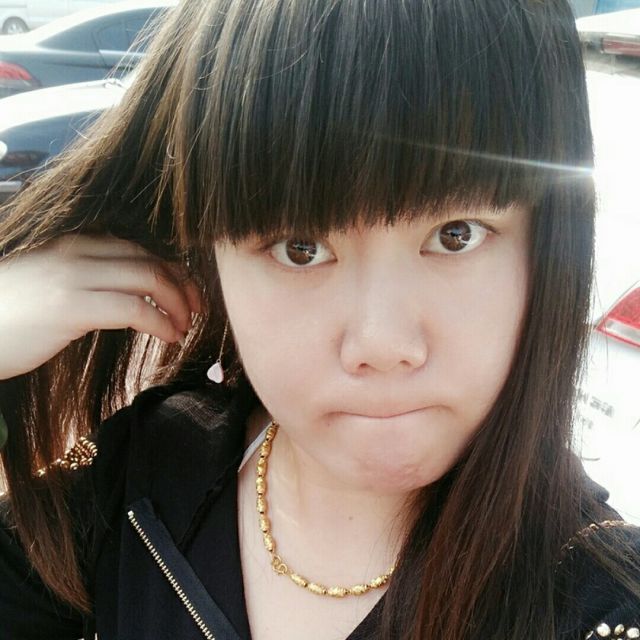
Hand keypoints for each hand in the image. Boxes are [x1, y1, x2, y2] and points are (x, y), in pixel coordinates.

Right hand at [0, 233, 202, 380]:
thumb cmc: (9, 316)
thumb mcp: (52, 286)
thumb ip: (89, 281)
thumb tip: (131, 297)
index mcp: (75, 243)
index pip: (140, 249)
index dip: (172, 270)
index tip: (189, 294)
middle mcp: (78, 252)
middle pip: (151, 260)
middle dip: (183, 286)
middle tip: (198, 311)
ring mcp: (74, 276)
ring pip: (150, 279)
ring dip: (178, 305)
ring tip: (185, 328)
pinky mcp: (70, 306)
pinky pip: (134, 308)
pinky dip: (161, 323)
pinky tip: (169, 337)